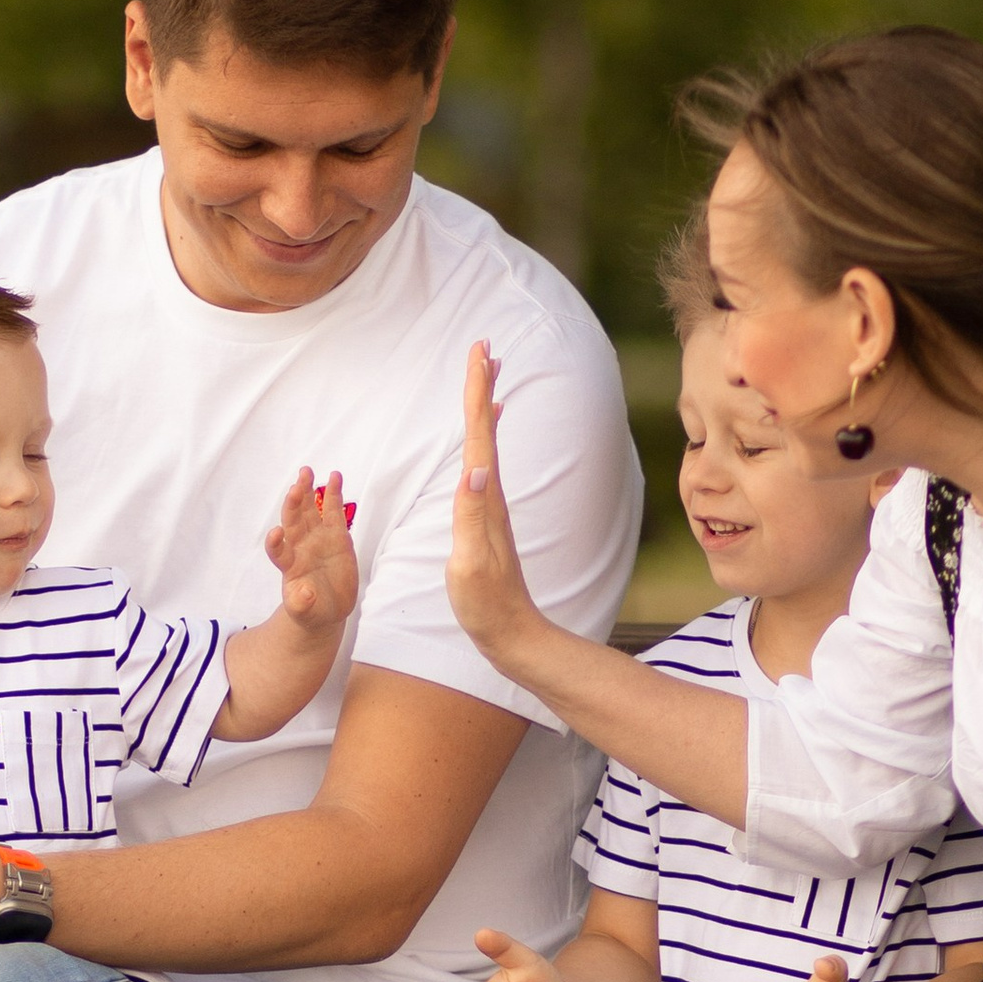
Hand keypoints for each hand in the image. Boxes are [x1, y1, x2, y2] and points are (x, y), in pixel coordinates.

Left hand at [266, 467, 357, 633]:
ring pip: (310, 510)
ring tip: (306, 471)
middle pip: (294, 520)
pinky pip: (333, 511)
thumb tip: (304, 594)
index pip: (278, 550)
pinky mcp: (336, 536)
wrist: (327, 609)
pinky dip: (333, 494)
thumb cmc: (311, 611)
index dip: (276, 542)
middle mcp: (300, 546)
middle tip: (296, 486)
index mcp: (289, 565)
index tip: (276, 534)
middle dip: (294, 503)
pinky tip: (334, 476)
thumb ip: (302, 603)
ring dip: (307, 490)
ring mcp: (317, 538)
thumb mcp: (305, 612)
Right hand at [446, 344, 545, 673]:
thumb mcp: (470, 564)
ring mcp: (491, 506)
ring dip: (486, 407)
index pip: (479, 433)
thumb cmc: (486, 605)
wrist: (512, 634)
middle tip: (484, 347)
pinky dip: (485, 443)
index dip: (477, 390)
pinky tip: (483, 443)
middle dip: (482, 385)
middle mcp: (491, 494)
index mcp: (484, 498)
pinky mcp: (487, 519)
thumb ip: (470, 516)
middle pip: (487, 428)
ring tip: (488, 377)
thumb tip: (473, 469)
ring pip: (487, 443)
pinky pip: (484, 466)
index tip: (479, 351)